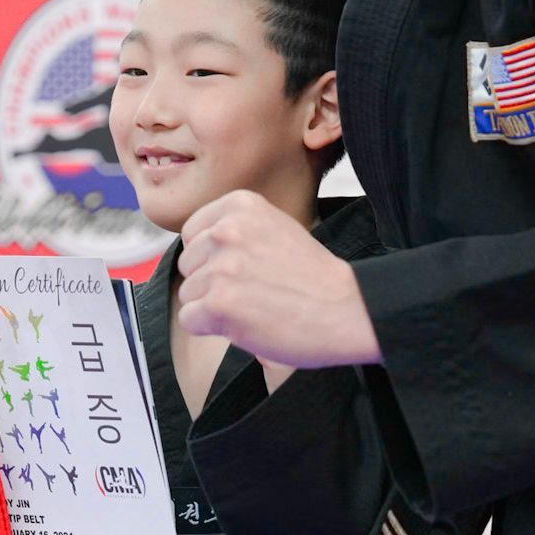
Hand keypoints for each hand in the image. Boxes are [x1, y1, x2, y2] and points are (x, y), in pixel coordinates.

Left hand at [177, 191, 381, 368]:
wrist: (345, 308)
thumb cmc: (314, 278)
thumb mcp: (275, 228)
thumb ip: (236, 230)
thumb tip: (192, 246)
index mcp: (240, 205)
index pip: (193, 233)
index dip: (212, 258)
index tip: (243, 269)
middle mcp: (227, 230)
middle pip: (188, 264)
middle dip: (211, 282)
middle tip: (253, 290)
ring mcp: (221, 266)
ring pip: (188, 294)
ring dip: (214, 308)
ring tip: (254, 306)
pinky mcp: (218, 303)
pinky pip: (190, 319)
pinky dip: (212, 329)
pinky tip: (245, 324)